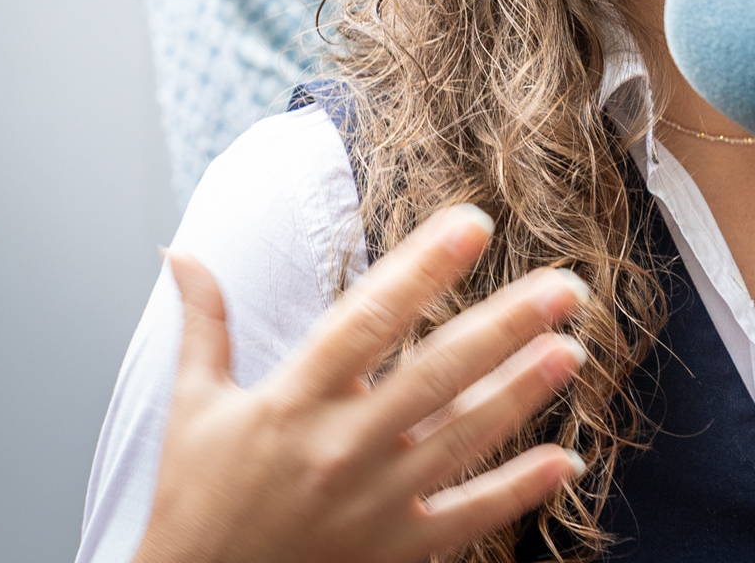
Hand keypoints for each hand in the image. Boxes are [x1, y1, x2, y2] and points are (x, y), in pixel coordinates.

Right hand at [133, 204, 588, 562]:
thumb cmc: (195, 505)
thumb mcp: (191, 410)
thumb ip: (204, 327)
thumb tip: (182, 254)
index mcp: (290, 401)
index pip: (366, 318)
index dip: (422, 267)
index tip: (473, 223)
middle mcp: (336, 447)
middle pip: (435, 373)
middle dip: (506, 325)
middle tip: (567, 286)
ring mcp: (369, 503)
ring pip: (462, 437)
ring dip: (523, 392)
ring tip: (573, 350)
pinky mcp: (392, 552)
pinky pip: (466, 517)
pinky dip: (518, 490)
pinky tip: (565, 461)